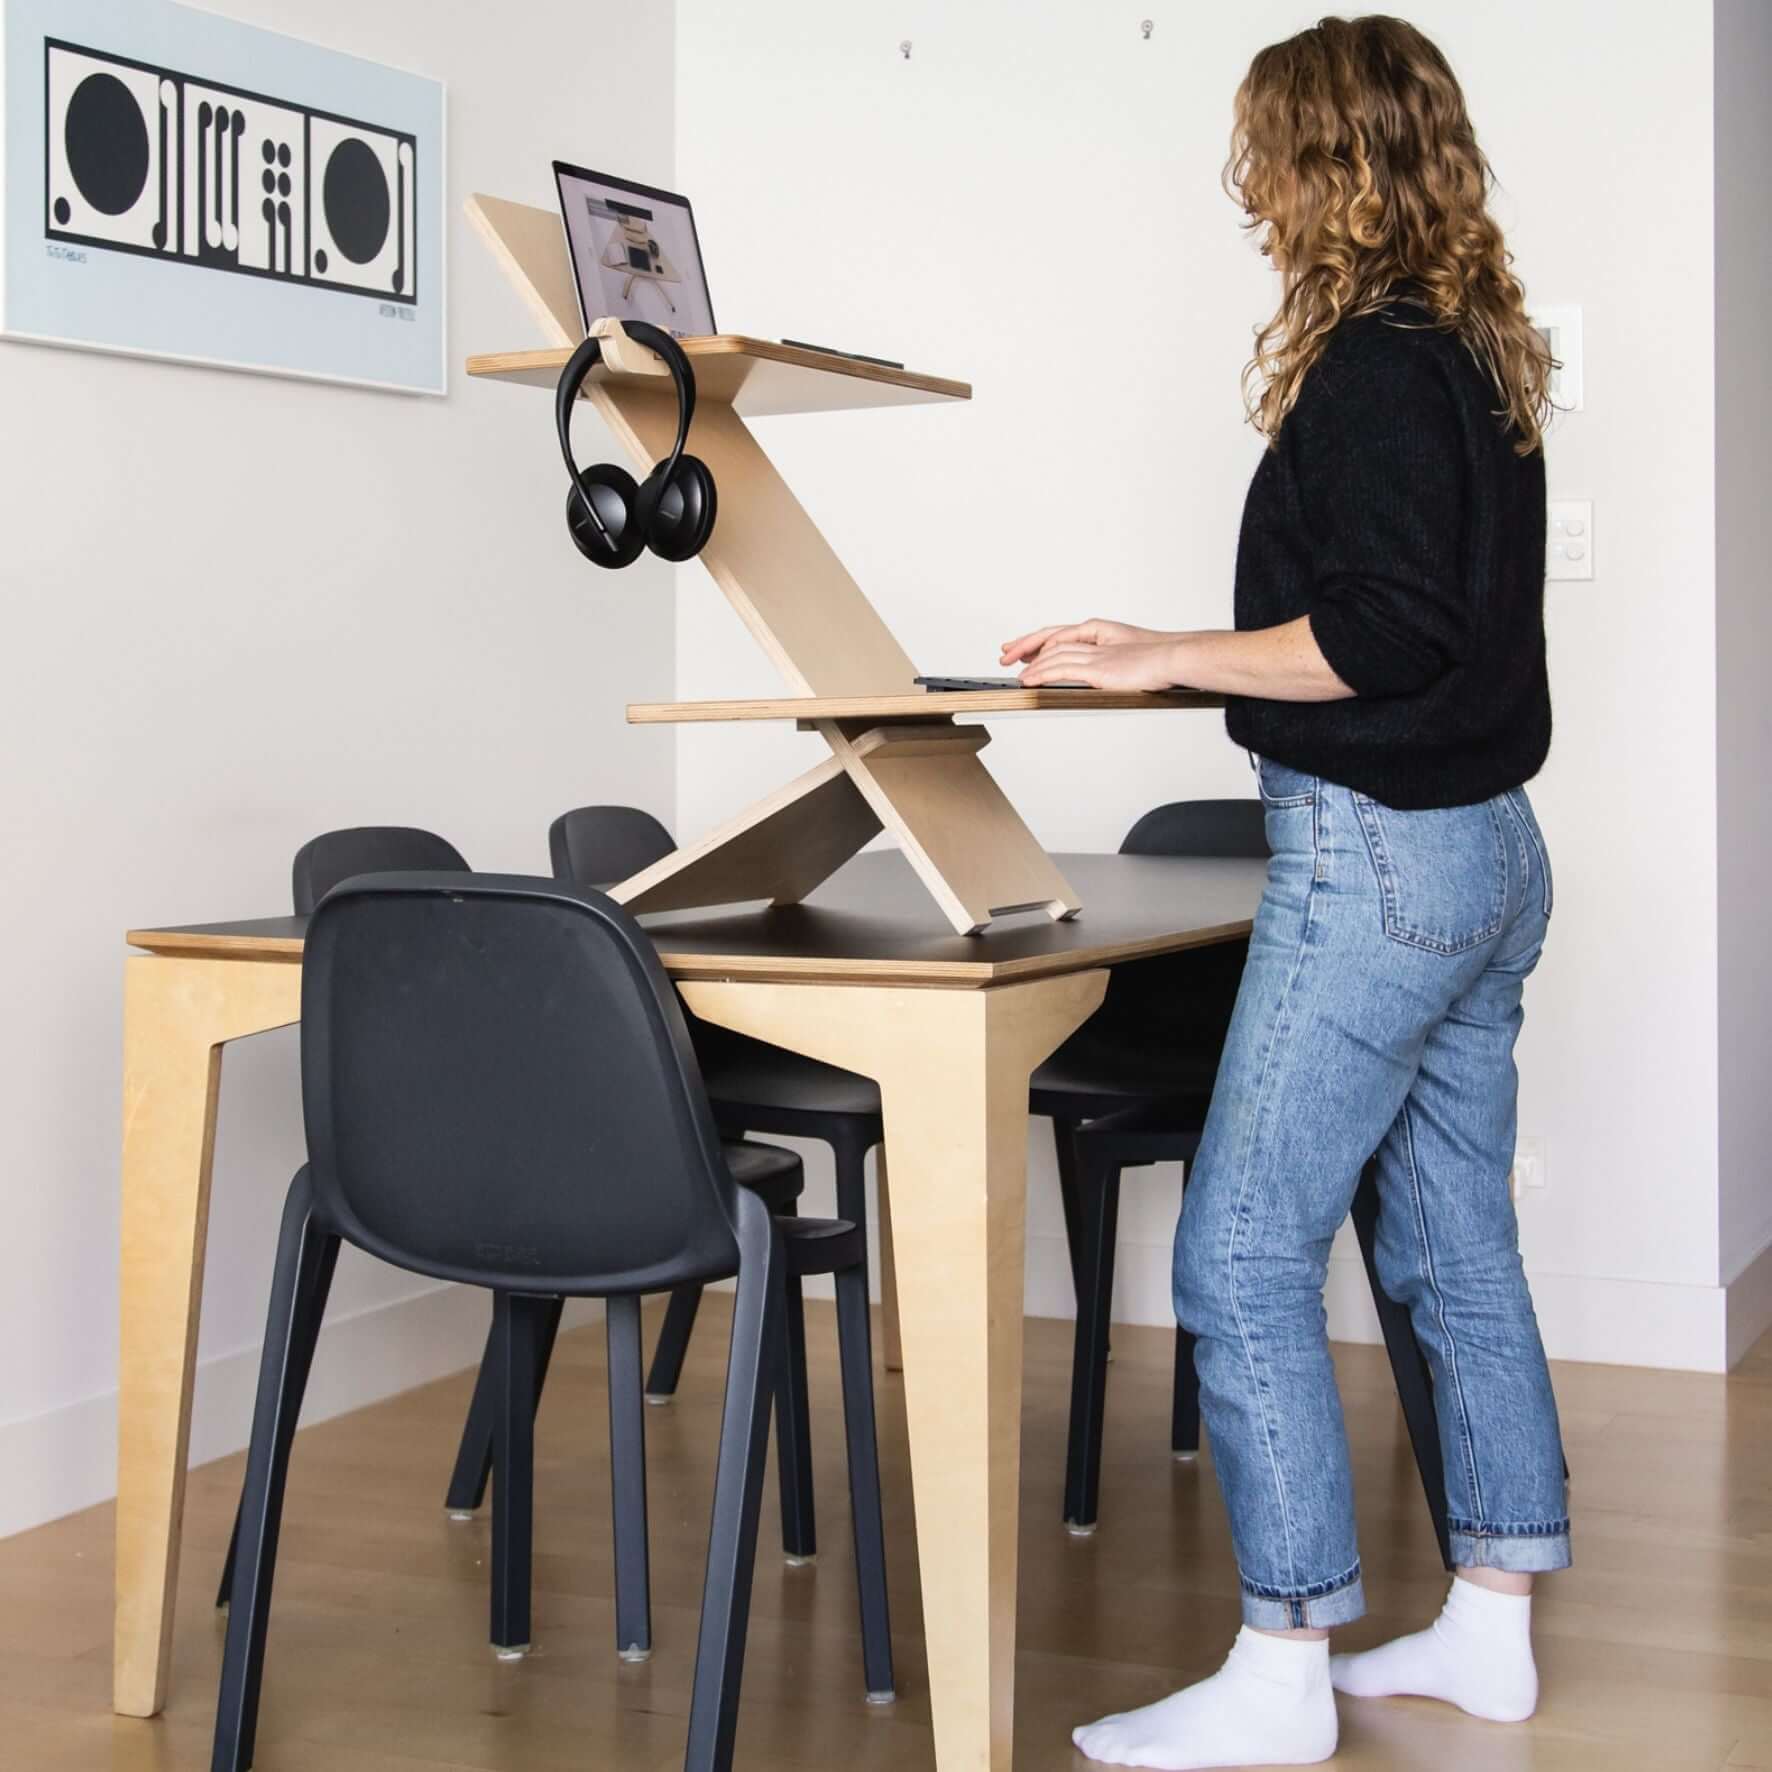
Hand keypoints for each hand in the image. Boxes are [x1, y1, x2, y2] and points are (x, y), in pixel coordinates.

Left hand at [1019, 638, 1184, 691]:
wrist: (1176, 658)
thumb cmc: (1160, 659)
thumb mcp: (1128, 656)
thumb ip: (1107, 659)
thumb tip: (1094, 671)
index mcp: (1102, 632)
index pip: (1060, 633)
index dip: (1037, 639)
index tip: (1020, 646)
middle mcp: (1095, 638)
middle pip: (1050, 639)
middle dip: (1025, 647)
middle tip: (1006, 654)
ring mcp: (1095, 653)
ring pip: (1053, 655)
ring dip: (1032, 665)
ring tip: (1016, 675)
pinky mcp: (1098, 668)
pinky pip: (1061, 669)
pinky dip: (1041, 674)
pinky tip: (1029, 679)